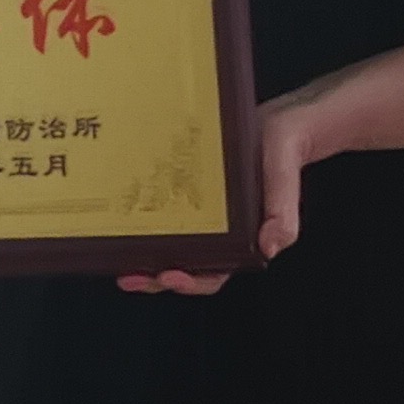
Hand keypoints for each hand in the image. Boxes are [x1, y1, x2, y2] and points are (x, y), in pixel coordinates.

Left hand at [115, 96, 314, 293]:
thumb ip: (282, 214)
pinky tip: (125, 224)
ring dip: (146, 258)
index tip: (171, 277)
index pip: (215, 272)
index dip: (192, 282)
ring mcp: (203, 215)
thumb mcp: (282, 178)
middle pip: (185, 266)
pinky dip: (146, 225)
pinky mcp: (189, 194)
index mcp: (243, 237)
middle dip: (156, 277)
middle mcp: (220, 231)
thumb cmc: (283, 151)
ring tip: (120, 262)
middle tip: (132, 278)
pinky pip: (166, 215)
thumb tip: (270, 248)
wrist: (280, 122)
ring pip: (171, 246)